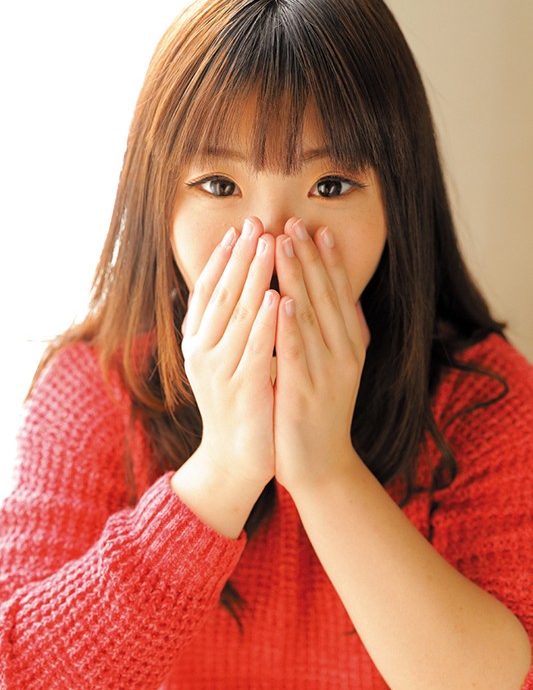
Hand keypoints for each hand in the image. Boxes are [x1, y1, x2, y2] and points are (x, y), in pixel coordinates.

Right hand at [180, 217, 278, 490]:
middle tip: (256, 221)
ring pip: (239, 314)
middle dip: (241, 255)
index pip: (207, 289)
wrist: (235, 458)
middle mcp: (201, 352)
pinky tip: (279, 296)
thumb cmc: (236, 402)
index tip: (238, 229)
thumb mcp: (224, 358)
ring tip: (270, 243)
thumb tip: (239, 283)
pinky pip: (256, 348)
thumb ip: (228, 324)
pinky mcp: (242, 390)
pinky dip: (267, 321)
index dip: (222, 257)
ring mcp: (219, 371)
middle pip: (222, 294)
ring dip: (255, 276)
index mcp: (196, 342)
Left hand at [273, 218, 367, 492]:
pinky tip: (284, 298)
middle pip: (326, 296)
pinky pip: (298, 352)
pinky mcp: (306, 393)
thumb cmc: (321, 411)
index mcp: (351, 345)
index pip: (339, 293)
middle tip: (294, 223)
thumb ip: (335, 333)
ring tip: (285, 244)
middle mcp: (345, 353)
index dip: (328, 260)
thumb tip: (336, 296)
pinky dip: (292, 324)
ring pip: (312, 316)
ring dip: (298, 277)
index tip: (315, 228)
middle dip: (309, 257)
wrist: (322, 465)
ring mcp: (328, 373)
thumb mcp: (335, 366)